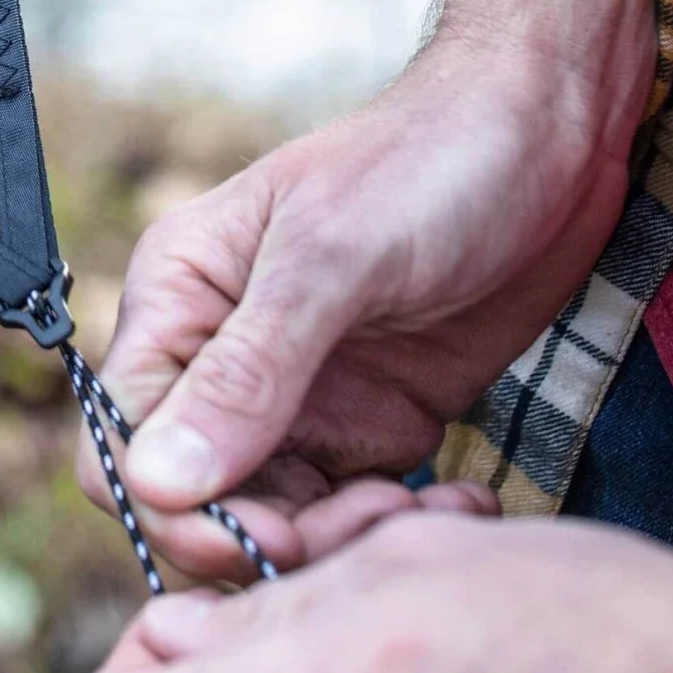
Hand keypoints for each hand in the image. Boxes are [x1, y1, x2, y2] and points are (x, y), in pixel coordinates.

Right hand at [76, 0, 656, 582]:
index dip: (179, 511)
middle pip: (196, 503)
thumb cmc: (431, 162)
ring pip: (274, 521)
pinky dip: (393, 527)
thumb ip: (246, 375)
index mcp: (178, 306)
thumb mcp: (333, 261)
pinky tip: (456, 502)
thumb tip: (157, 482)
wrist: (551, 133)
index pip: (121, 447)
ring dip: (342, 540)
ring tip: (423, 508)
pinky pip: (349, 511)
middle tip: (371, 521)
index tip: (270, 533)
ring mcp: (293, 398)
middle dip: (272, 536)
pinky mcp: (366, 422)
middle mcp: (219, 361)